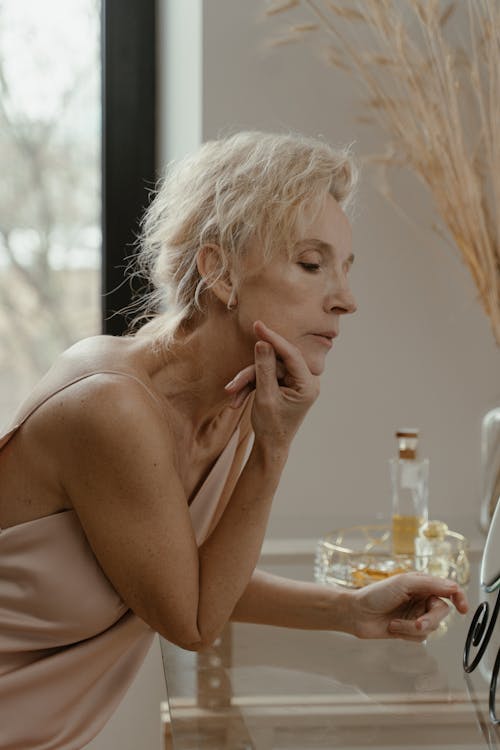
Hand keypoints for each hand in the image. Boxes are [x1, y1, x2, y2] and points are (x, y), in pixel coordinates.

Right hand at [224, 320, 319, 446]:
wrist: (270, 447)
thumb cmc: (271, 427)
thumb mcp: (265, 397)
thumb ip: (264, 369)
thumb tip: (263, 342)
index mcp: (308, 385)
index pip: (291, 354)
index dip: (273, 339)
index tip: (258, 326)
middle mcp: (305, 381)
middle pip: (274, 363)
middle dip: (251, 374)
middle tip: (231, 386)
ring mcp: (294, 382)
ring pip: (266, 369)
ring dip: (247, 382)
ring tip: (232, 397)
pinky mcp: (284, 384)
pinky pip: (265, 376)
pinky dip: (250, 386)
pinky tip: (237, 399)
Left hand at [350, 573, 467, 641]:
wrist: (357, 614)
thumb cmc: (376, 594)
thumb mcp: (403, 583)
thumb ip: (430, 584)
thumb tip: (453, 587)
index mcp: (422, 584)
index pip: (448, 589)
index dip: (459, 597)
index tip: (463, 608)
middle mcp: (421, 599)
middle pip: (441, 613)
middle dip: (429, 620)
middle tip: (417, 623)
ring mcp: (416, 615)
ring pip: (431, 627)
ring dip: (412, 627)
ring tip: (395, 623)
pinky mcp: (409, 630)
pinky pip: (420, 637)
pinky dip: (407, 634)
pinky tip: (393, 627)